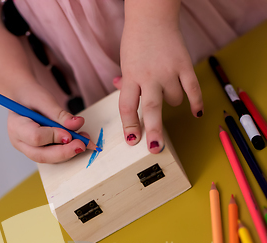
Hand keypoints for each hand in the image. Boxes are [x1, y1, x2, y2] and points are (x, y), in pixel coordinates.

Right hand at [8, 83, 86, 162]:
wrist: (24, 98)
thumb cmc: (31, 96)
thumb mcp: (44, 99)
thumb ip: (60, 114)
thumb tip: (77, 124)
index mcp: (16, 126)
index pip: (35, 137)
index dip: (54, 137)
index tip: (69, 133)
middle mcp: (20, 142)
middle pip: (41, 155)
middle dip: (64, 152)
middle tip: (82, 145)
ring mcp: (28, 149)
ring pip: (49, 159)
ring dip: (68, 152)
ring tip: (84, 141)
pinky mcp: (39, 151)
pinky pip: (53, 156)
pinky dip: (67, 150)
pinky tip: (79, 141)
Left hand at [117, 21, 203, 152]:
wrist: (152, 14)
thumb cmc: (137, 41)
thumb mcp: (126, 63)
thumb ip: (128, 85)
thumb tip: (126, 105)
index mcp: (131, 76)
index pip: (127, 106)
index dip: (129, 126)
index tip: (132, 141)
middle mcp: (149, 75)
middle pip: (151, 108)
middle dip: (153, 130)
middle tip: (155, 148)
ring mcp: (168, 71)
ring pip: (174, 100)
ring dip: (172, 102)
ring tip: (167, 90)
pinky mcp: (184, 65)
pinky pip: (193, 89)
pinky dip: (196, 102)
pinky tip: (197, 113)